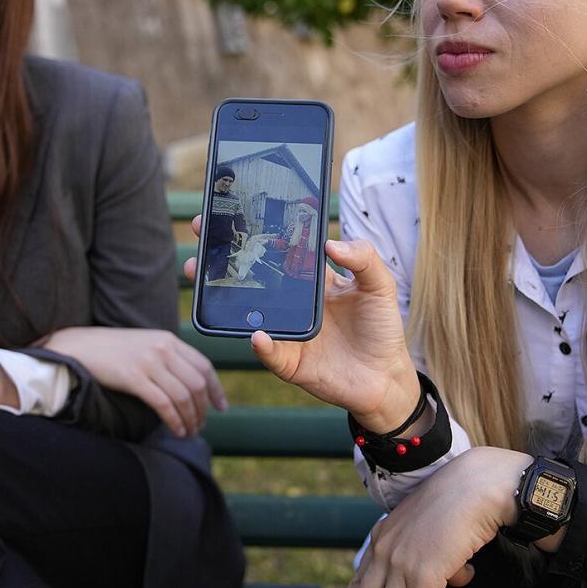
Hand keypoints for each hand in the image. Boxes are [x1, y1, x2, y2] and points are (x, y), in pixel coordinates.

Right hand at [43, 327, 227, 436]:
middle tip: (201, 425)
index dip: (216, 389)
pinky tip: (177, 430)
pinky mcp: (134, 377)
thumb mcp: (144, 344)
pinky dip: (175, 420)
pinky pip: (164, 404)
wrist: (78, 346)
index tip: (220, 406)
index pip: (204, 365)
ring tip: (189, 433)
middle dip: (203, 409)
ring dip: (190, 418)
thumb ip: (166, 356)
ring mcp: (149, 362)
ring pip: (183, 396)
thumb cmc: (110, 350)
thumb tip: (186, 383)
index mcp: (168, 339)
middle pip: (196, 383)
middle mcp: (163, 348)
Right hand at [185, 215, 418, 431]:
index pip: (279, 248)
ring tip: (200, 274)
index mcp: (311, 279)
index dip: (258, 230)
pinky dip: (263, 345)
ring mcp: (286, 330)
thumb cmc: (381, 327)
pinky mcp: (289, 361)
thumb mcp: (380, 285)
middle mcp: (292, 302)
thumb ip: (364, 258)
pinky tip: (256, 334)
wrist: (386, 377)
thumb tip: (331, 243)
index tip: (236, 210)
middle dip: (223, 254)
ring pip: (246, 310)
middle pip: (252, 275)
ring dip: (222, 293)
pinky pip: (270, 352)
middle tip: (202, 234)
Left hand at [342, 447, 532, 587]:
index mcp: (381, 538)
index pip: (357, 584)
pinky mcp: (423, 575)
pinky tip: (451, 587)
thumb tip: (445, 576)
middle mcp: (384, 551)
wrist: (475, 485)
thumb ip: (422, 552)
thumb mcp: (428, 526)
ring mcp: (401, 564)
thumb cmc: (459, 503)